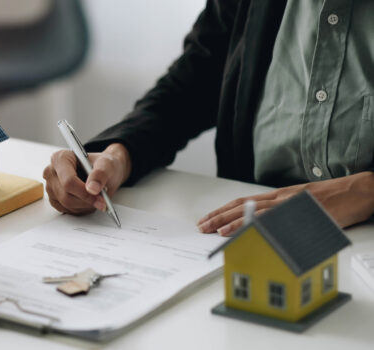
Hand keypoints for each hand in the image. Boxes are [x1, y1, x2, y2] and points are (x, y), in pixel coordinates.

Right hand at [42, 143, 130, 214]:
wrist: (103, 171)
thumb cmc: (102, 165)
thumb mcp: (107, 164)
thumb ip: (100, 174)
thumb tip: (92, 188)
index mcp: (60, 158)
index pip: (68, 181)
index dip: (84, 192)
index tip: (100, 198)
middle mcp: (52, 172)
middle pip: (66, 196)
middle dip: (87, 200)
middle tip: (102, 199)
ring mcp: (51, 187)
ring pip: (67, 205)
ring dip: (85, 205)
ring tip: (95, 196)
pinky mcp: (54, 199)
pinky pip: (67, 210)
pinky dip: (81, 209)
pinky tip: (88, 199)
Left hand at [197, 171, 373, 235]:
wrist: (360, 190)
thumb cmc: (336, 198)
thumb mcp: (304, 203)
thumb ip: (286, 211)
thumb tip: (268, 223)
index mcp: (280, 196)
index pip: (244, 202)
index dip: (223, 211)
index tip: (208, 219)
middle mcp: (281, 198)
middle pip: (242, 206)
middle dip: (219, 217)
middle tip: (201, 226)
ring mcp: (291, 204)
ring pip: (254, 211)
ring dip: (231, 222)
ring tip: (213, 230)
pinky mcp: (302, 211)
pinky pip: (275, 219)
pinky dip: (257, 224)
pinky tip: (245, 230)